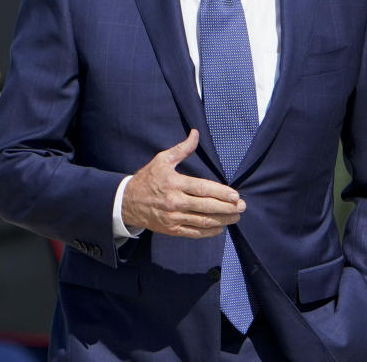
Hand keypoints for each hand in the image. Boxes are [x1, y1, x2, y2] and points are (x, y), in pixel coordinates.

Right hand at [122, 129, 244, 237]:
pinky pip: (193, 233)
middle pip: (206, 207)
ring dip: (222, 220)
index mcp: (175, 183)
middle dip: (227, 208)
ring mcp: (173, 218)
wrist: (125, 202)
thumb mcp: (162, 160)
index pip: (202, 189)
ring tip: (236, 217)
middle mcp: (175, 202)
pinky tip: (220, 227)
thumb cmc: (147, 178)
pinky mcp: (171, 229)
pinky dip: (208, 232)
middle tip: (241, 206)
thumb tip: (195, 133)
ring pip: (202, 221)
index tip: (235, 195)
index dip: (220, 193)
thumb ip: (182, 149)